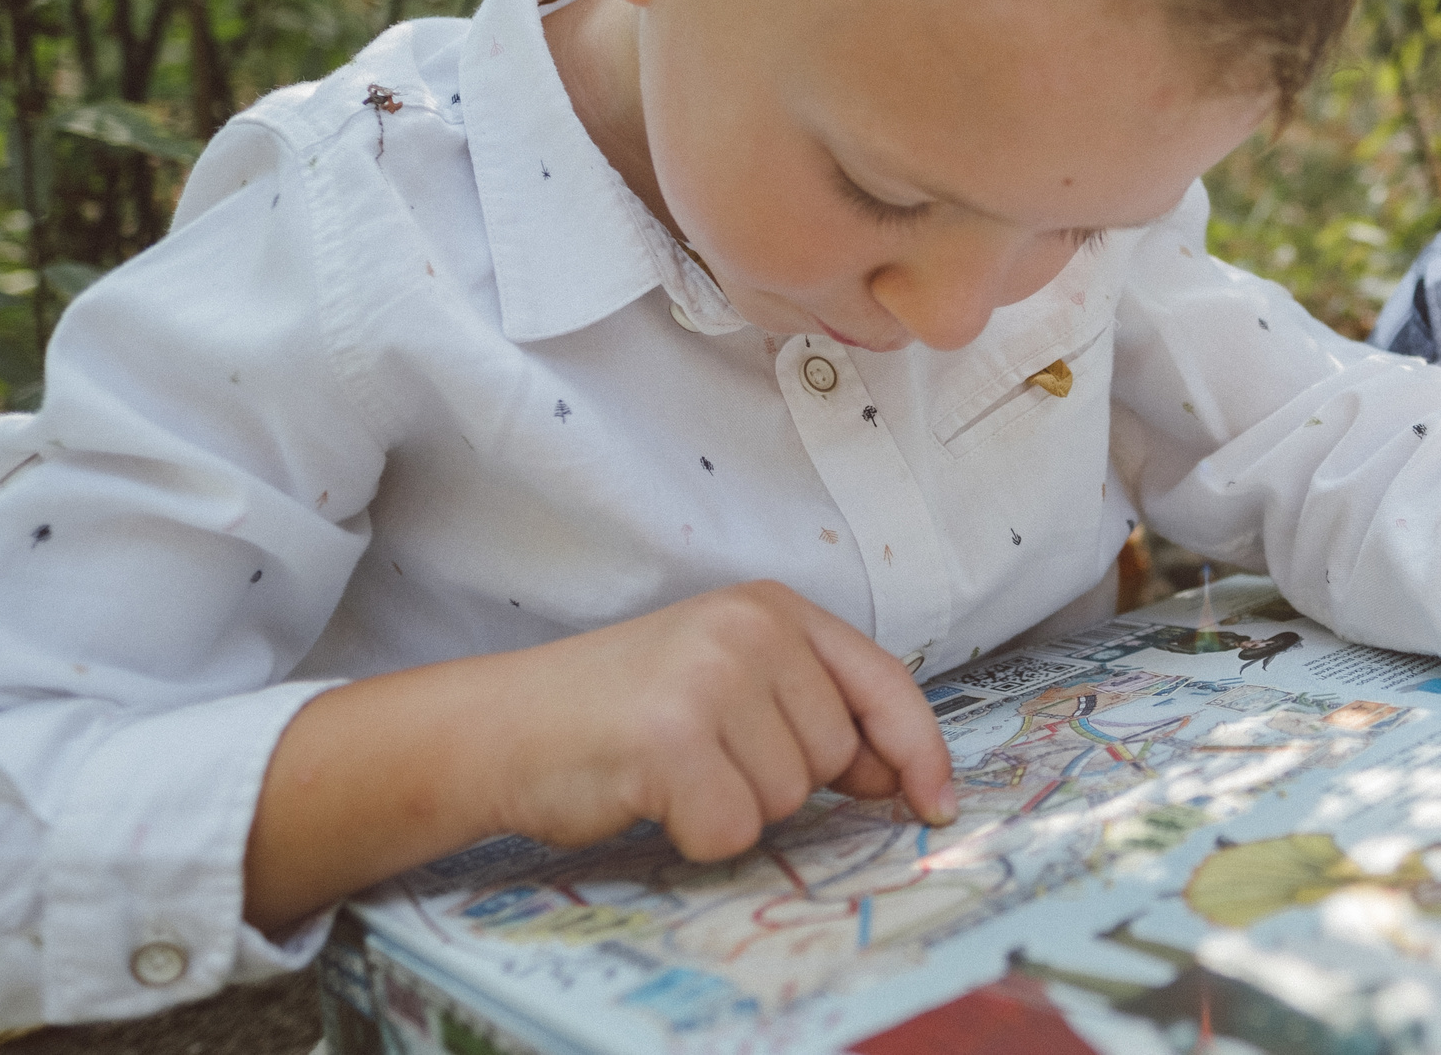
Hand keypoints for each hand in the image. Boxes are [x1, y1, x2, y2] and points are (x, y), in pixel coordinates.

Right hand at [482, 581, 957, 856]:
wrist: (502, 724)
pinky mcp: (672, 738)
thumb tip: (896, 771)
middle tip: (706, 751)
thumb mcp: (727, 678)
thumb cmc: (619, 708)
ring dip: (734, 805)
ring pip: (787, 797)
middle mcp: (749, 628)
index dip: (919, 748)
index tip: (937, 800)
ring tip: (673, 766)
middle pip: (834, 754)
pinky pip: (733, 829)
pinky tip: (651, 793)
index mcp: (771, 607)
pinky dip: (697, 833)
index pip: (883, 681)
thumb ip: (810, 708)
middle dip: (781, 777)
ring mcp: (711, 678)